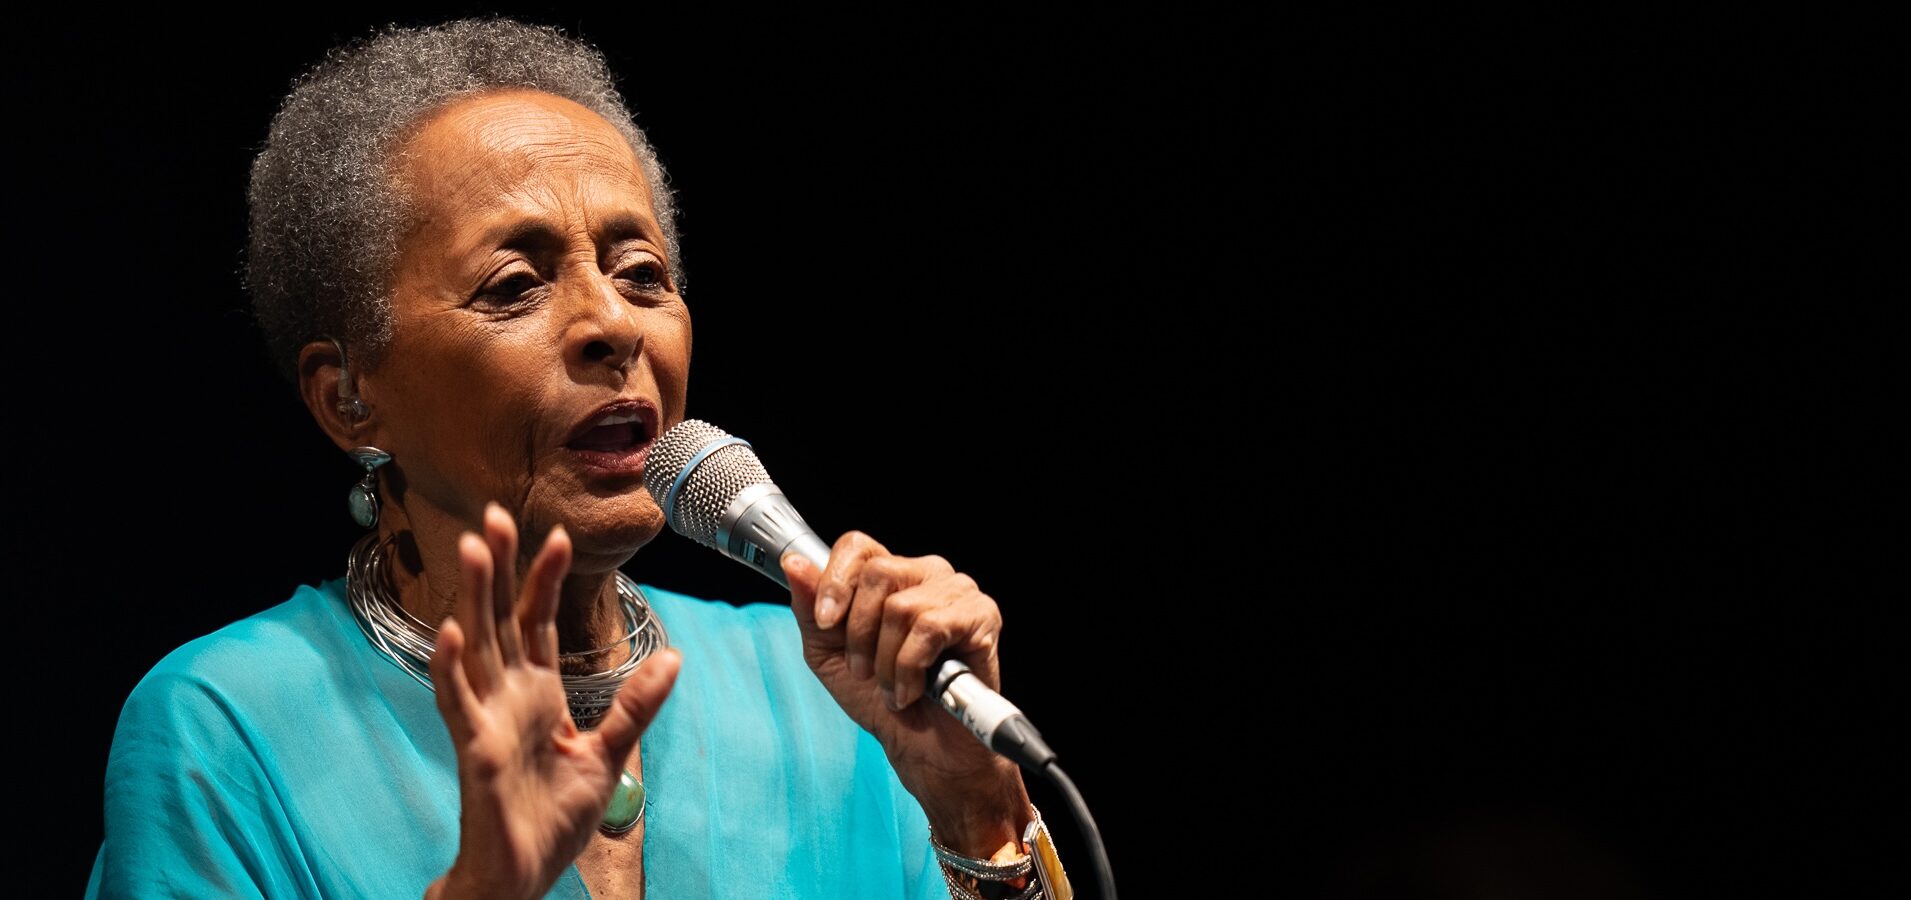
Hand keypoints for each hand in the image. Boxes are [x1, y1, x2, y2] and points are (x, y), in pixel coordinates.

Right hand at [424, 503, 680, 899]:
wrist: (524, 874)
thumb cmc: (554, 818)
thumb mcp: (609, 753)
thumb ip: (636, 705)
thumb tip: (674, 657)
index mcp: (538, 695)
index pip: (538, 623)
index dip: (544, 579)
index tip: (557, 534)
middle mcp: (507, 698)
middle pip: (502, 619)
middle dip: (501, 568)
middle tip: (494, 513)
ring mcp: (487, 720)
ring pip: (476, 647)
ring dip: (473, 598)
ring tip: (475, 549)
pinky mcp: (474, 750)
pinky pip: (458, 703)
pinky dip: (452, 668)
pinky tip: (453, 632)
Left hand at [781, 533, 1031, 856]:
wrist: (924, 750)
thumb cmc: (881, 701)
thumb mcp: (829, 655)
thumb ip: (811, 610)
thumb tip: (794, 564)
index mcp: (891, 576)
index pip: (857, 546)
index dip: (834, 581)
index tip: (826, 623)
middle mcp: (926, 574)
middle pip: (877, 572)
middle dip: (859, 633)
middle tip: (865, 671)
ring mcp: (958, 592)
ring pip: (901, 606)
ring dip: (886, 661)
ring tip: (893, 687)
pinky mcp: (982, 616)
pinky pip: (931, 628)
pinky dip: (911, 668)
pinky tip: (915, 690)